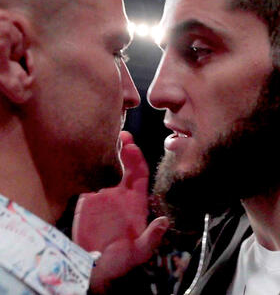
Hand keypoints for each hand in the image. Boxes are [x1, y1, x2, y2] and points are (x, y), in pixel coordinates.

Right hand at [72, 131, 168, 292]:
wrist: (92, 265)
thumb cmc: (118, 261)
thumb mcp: (137, 253)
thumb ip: (151, 239)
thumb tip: (165, 222)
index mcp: (135, 202)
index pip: (140, 174)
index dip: (137, 159)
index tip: (132, 146)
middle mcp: (121, 194)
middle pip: (126, 166)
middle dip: (126, 149)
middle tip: (121, 135)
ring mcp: (104, 194)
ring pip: (108, 168)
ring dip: (108, 153)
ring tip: (103, 138)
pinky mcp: (88, 199)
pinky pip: (90, 178)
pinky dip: (89, 165)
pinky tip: (85, 154)